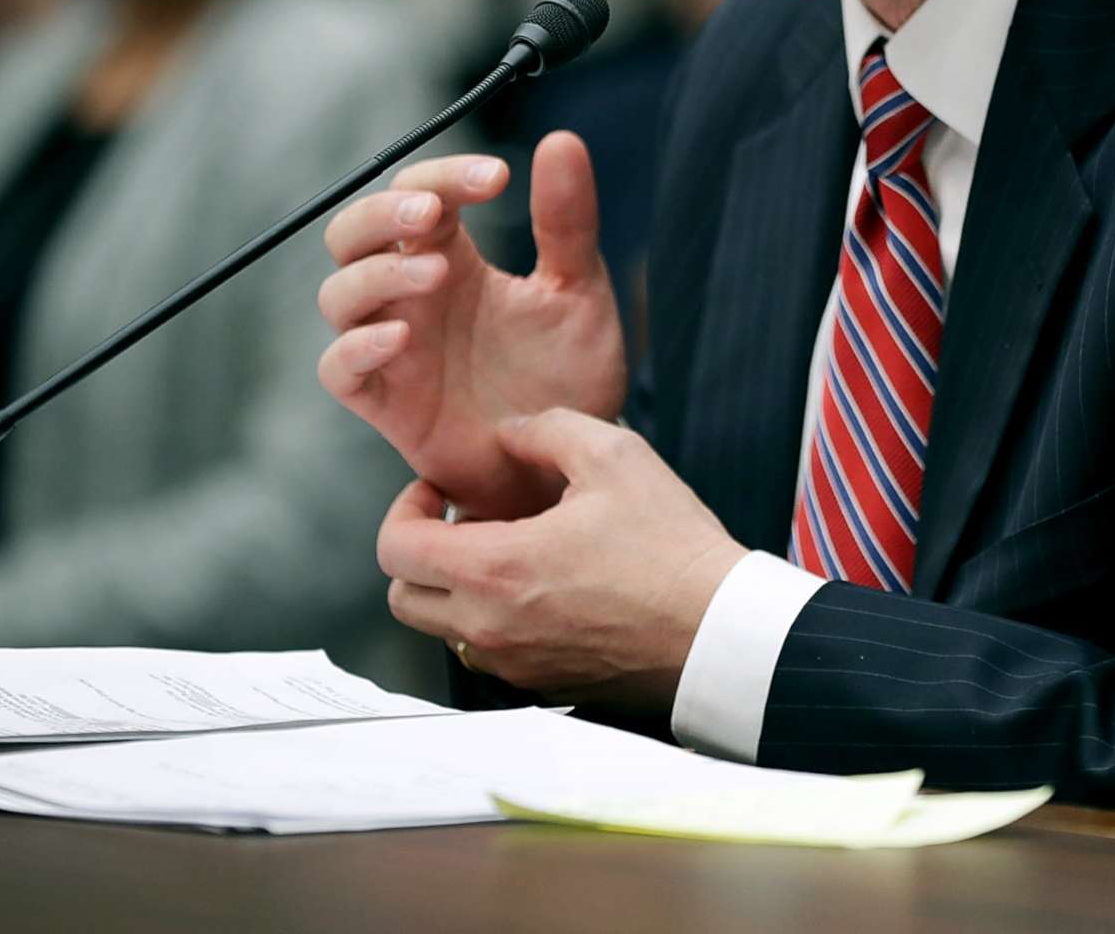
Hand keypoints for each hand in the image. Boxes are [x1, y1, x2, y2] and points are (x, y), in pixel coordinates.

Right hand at [317, 132, 624, 518]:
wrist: (566, 465)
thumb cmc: (565, 378)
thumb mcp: (579, 292)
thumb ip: (568, 222)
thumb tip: (563, 140)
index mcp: (454, 257)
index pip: (419, 192)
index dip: (445, 174)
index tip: (496, 178)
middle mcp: (412, 296)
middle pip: (354, 233)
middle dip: (383, 213)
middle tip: (433, 211)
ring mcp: (393, 348)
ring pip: (338, 293)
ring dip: (376, 274)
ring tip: (437, 272)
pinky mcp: (386, 403)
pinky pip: (339, 370)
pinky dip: (356, 348)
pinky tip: (399, 337)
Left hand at [376, 409, 746, 709]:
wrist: (720, 632)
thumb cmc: (672, 551)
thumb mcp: (614, 456)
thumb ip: (546, 429)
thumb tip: (510, 432)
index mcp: (495, 570)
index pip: (395, 550)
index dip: (405, 510)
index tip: (439, 493)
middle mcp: (491, 628)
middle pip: (404, 598)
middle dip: (419, 553)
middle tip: (462, 522)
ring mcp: (516, 664)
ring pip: (444, 629)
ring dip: (456, 589)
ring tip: (506, 553)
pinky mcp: (545, 685)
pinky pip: (491, 653)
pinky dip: (495, 619)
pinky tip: (543, 587)